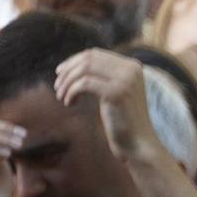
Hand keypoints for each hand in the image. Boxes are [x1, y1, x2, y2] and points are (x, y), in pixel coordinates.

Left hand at [55, 49, 170, 168]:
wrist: (139, 143)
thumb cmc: (124, 120)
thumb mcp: (116, 92)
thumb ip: (104, 76)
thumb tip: (73, 64)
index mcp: (133, 66)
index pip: (95, 54)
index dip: (73, 61)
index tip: (60, 74)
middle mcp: (132, 69)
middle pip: (88, 59)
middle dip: (67, 71)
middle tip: (57, 87)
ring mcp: (126, 80)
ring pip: (84, 69)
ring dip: (67, 82)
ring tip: (62, 97)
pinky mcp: (117, 93)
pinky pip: (84, 84)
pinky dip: (71, 92)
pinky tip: (70, 103)